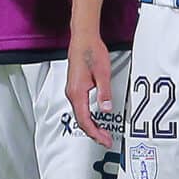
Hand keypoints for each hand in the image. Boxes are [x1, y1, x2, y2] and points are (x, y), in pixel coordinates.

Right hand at [66, 27, 118, 146]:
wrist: (83, 39)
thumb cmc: (91, 52)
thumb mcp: (103, 73)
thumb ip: (104, 93)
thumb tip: (106, 110)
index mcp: (77, 92)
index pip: (85, 120)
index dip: (95, 133)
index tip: (105, 140)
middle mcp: (72, 93)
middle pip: (81, 120)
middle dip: (94, 133)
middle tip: (106, 140)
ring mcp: (72, 91)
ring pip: (80, 114)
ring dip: (92, 125)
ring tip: (104, 132)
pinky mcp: (75, 87)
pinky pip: (81, 107)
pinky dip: (89, 116)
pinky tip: (97, 118)